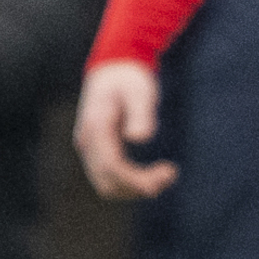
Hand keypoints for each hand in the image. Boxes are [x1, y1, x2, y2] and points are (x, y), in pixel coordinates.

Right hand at [75, 60, 174, 198]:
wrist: (112, 69)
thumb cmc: (129, 78)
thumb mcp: (140, 90)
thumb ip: (140, 113)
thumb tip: (138, 138)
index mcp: (96, 127)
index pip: (111, 166)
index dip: (137, 179)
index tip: (167, 175)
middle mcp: (87, 142)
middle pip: (108, 183)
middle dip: (139, 187)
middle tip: (171, 174)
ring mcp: (89, 149)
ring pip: (107, 186)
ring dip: (135, 189)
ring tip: (166, 174)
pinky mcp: (96, 152)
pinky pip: (109, 178)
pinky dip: (131, 183)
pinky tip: (154, 174)